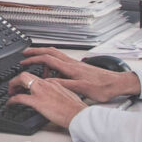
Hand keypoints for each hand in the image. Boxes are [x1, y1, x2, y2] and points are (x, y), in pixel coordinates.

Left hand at [7, 70, 89, 130]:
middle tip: (13, 87)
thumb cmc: (76, 109)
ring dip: (12, 85)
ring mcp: (41, 91)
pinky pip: (19, 98)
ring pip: (21, 80)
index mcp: (53, 82)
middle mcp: (46, 84)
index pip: (37, 78)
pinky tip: (10, 104)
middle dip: (16, 80)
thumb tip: (54, 98)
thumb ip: (59, 93)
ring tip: (10, 92)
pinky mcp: (37, 101)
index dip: (28, 82)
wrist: (78, 114)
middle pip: (26, 75)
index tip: (25, 87)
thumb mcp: (68, 96)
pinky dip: (12, 100)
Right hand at [17, 47, 141, 101]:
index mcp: (71, 68)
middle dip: (36, 52)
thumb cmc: (103, 88)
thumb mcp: (83, 89)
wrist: (118, 83)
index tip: (23, 61)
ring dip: (44, 54)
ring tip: (36, 60)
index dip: (34, 59)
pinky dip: (53, 61)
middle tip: (25, 54)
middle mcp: (73, 64)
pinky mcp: (80, 67)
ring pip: (56, 54)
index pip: (48, 59)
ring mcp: (76, 64)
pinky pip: (62, 60)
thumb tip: (50, 82)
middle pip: (50, 52)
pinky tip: (53, 70)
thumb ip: (65, 84)